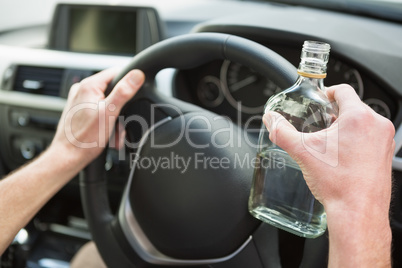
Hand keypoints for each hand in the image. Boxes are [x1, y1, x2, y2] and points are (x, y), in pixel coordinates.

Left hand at [51, 68, 144, 168]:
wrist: (68, 156)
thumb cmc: (84, 138)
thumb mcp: (110, 113)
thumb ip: (123, 92)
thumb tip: (137, 75)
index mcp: (89, 85)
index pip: (117, 72)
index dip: (129, 83)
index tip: (133, 97)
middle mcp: (82, 89)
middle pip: (114, 89)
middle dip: (122, 107)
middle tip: (120, 122)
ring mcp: (80, 100)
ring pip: (109, 102)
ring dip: (116, 117)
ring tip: (113, 131)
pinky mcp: (80, 111)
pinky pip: (101, 110)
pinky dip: (107, 121)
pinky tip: (107, 132)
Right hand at [263, 84, 393, 265]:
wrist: (357, 211)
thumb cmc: (338, 183)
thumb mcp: (302, 151)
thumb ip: (282, 131)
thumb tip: (270, 120)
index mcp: (359, 117)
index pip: (343, 90)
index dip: (327, 92)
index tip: (319, 100)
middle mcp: (377, 125)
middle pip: (352, 107)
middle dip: (334, 114)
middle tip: (319, 126)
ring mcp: (385, 141)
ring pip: (362, 123)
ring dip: (346, 128)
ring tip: (329, 144)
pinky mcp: (387, 155)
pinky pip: (370, 138)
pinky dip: (357, 141)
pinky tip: (342, 157)